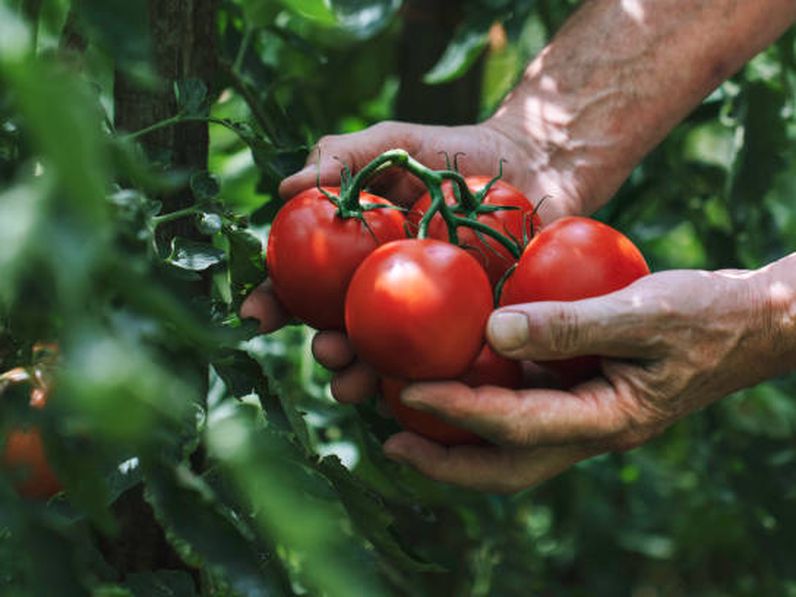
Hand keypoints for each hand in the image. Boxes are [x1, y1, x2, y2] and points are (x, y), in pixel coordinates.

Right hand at [243, 119, 591, 401]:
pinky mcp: (477, 328)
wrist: (537, 162)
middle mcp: (388, 291)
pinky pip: (448, 362)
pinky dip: (430, 382)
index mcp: (360, 255)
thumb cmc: (458, 150)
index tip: (256, 317)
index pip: (307, 284)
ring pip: (389, 357)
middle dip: (326, 350)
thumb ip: (343, 156)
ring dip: (365, 376)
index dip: (277, 301)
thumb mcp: (395, 141)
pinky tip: (417, 392)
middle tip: (326, 352)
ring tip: (356, 383)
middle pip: (345, 330)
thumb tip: (284, 190)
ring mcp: (432, 314)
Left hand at [381, 266, 795, 492]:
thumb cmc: (708, 315)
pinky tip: (457, 374)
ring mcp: (586, 417)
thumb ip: (572, 324)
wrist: (750, 324)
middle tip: (389, 442)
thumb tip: (494, 331)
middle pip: (506, 467)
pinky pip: (524, 411)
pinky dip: (484, 404)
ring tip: (405, 415)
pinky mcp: (582, 395)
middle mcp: (590, 430)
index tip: (406, 392)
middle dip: (445, 462)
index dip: (457, 413)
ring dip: (457, 437)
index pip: (516, 428)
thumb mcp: (644, 312)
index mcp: (607, 421)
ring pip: (511, 446)